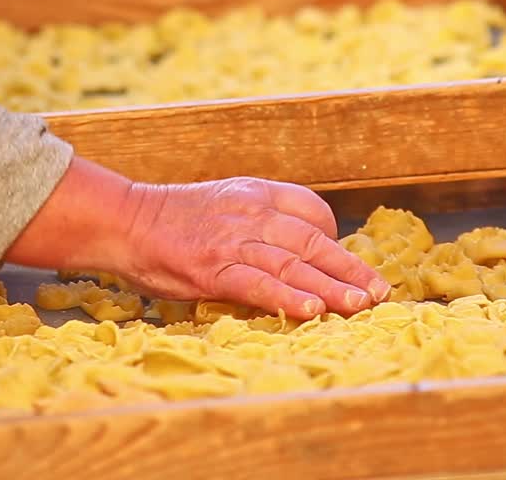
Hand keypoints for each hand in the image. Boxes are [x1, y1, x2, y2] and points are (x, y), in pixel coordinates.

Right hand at [111, 177, 390, 317]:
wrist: (126, 221)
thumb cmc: (174, 219)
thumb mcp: (224, 202)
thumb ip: (258, 219)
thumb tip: (294, 248)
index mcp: (256, 194)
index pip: (311, 211)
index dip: (334, 237)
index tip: (347, 264)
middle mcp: (251, 214)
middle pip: (313, 242)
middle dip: (350, 268)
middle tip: (379, 291)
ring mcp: (233, 241)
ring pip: (293, 264)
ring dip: (331, 287)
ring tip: (359, 304)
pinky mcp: (213, 268)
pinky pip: (258, 284)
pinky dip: (288, 297)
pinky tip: (312, 310)